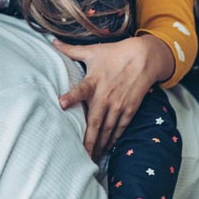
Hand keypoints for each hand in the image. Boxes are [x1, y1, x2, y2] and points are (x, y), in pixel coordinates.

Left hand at [55, 35, 173, 156]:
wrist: (145, 56)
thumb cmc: (115, 53)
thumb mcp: (93, 50)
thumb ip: (71, 50)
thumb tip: (53, 41)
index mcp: (94, 80)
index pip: (80, 89)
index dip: (71, 96)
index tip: (61, 103)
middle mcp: (106, 95)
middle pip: (95, 121)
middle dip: (88, 140)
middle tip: (81, 156)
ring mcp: (119, 103)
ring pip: (108, 128)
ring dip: (101, 144)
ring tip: (93, 157)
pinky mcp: (130, 108)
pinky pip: (121, 127)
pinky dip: (114, 138)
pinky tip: (108, 148)